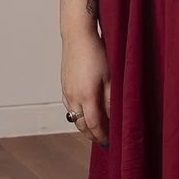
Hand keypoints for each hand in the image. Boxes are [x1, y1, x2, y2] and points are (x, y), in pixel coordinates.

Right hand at [61, 31, 109, 145]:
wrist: (78, 36)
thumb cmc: (97, 53)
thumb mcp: (111, 78)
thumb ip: (111, 100)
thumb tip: (115, 118)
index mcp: (86, 97)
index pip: (94, 125)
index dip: (102, 136)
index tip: (110, 141)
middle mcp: (73, 98)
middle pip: (82, 126)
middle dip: (93, 135)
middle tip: (104, 141)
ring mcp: (66, 93)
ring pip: (74, 118)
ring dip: (85, 126)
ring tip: (97, 130)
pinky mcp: (64, 86)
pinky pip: (70, 108)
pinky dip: (78, 115)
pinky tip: (86, 113)